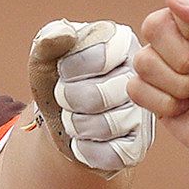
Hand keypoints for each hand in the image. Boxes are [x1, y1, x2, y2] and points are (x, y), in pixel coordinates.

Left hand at [28, 19, 154, 171]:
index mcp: (121, 42)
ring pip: (104, 127)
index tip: (63, 70)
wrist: (60, 118)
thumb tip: (66, 35)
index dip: (67, 70)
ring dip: (75, 125)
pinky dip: (85, 149)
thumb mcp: (45, 57)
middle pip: (97, 96)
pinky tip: (84, 138)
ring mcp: (143, 113)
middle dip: (68, 100)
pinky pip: (110, 154)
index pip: (97, 58)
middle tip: (65, 97)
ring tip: (74, 116)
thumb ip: (48, 39)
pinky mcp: (138, 145)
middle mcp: (140, 76)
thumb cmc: (56, 80)